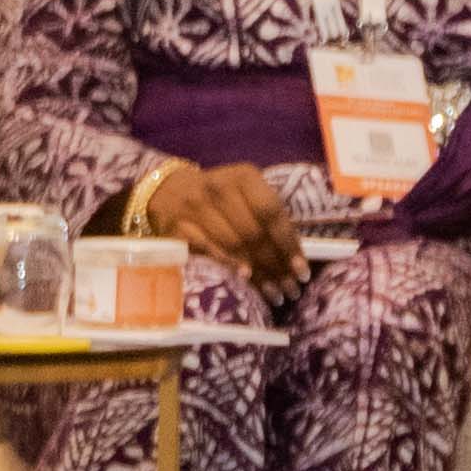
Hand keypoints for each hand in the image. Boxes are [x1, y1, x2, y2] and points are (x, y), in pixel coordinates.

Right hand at [138, 161, 312, 287]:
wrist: (168, 191)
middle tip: (291, 289)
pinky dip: (228, 264)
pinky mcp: (176, 227)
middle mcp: (219, 188)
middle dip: (276, 265)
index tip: (302, 270)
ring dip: (258, 273)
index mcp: (244, 177)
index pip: (272, 213)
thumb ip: (267, 217)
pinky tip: (245, 278)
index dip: (289, 244)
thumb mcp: (244, 194)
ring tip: (275, 293)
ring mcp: (195, 207)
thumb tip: (294, 258)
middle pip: (254, 233)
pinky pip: (207, 250)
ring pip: (234, 244)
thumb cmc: (218, 198)